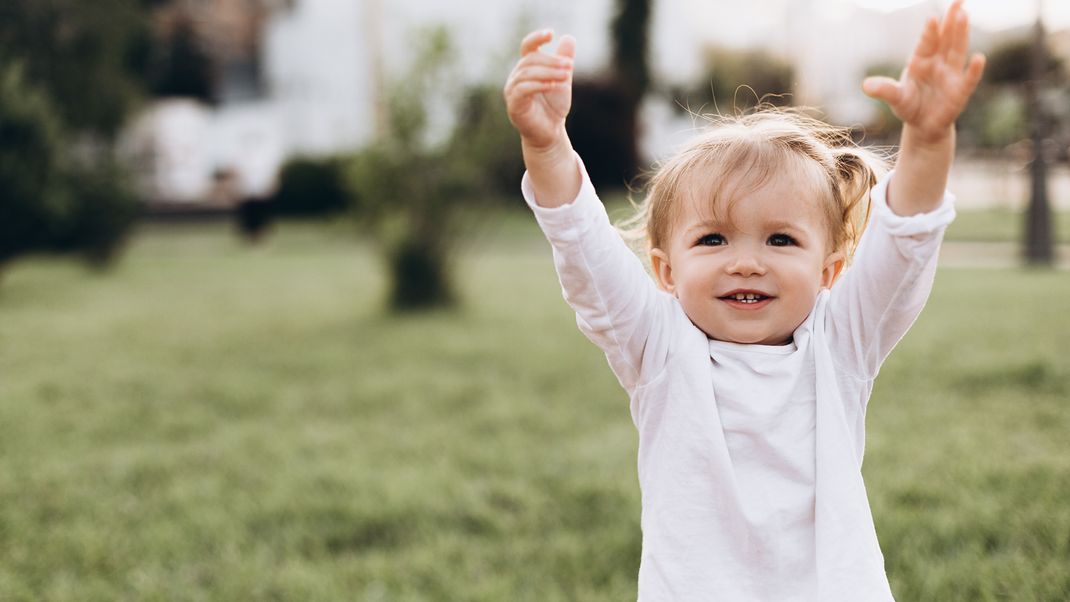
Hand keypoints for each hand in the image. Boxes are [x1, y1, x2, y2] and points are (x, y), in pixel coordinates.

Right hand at [503, 30, 575, 149]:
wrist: (550, 132)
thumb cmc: (553, 107)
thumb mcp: (562, 80)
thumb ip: (563, 61)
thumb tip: (568, 38)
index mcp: (526, 68)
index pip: (527, 47)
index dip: (537, 38)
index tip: (551, 34)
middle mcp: (516, 77)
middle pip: (530, 60)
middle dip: (551, 61)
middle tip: (569, 65)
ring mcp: (512, 91)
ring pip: (527, 73)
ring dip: (548, 72)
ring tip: (566, 76)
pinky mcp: (514, 105)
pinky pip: (523, 90)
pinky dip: (539, 85)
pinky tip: (554, 86)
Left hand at [862, 0, 984, 144]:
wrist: (923, 125)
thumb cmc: (909, 106)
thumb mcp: (895, 98)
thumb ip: (884, 90)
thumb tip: (865, 85)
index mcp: (921, 60)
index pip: (926, 42)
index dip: (929, 31)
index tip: (931, 18)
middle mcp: (938, 63)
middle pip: (946, 38)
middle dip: (951, 21)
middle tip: (958, 1)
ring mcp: (951, 75)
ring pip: (957, 51)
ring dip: (961, 35)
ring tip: (964, 16)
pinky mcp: (960, 92)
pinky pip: (968, 80)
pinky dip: (973, 71)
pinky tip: (978, 59)